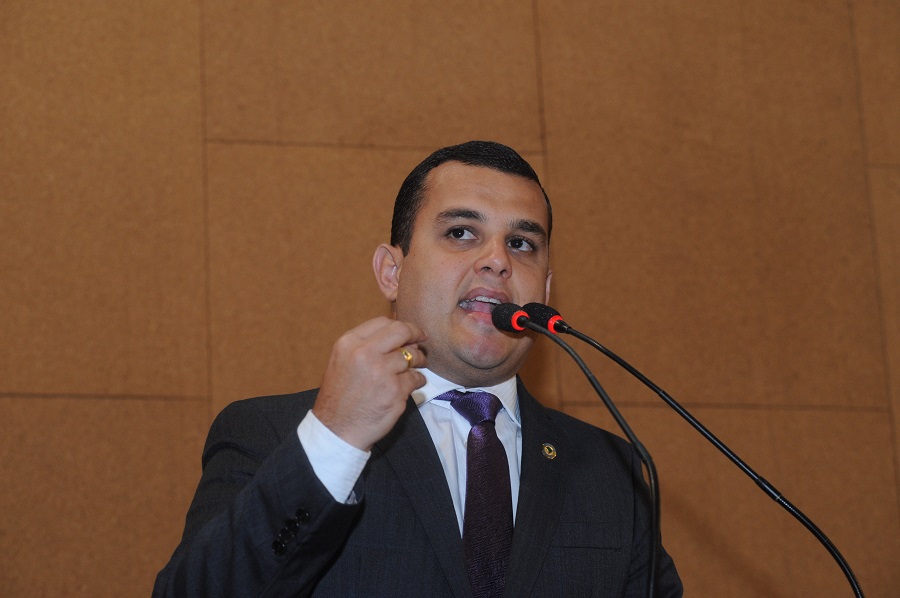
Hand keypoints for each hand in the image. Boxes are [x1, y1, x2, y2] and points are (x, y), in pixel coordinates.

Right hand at [313, 317, 426, 450]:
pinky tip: (411, 385)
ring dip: (419, 361)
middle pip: (401, 331)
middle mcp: (365, 354)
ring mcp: (381, 372)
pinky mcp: (395, 391)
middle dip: (416, 335)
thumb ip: (365, 345)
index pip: (383, 322)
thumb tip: (398, 334)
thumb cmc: (340, 396)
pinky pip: (416, 378)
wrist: (336, 429)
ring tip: (415, 368)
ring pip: (412, 356)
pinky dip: (418, 381)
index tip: (409, 333)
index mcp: (349, 343)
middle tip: (422, 342)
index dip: (400, 326)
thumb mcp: (342, 361)